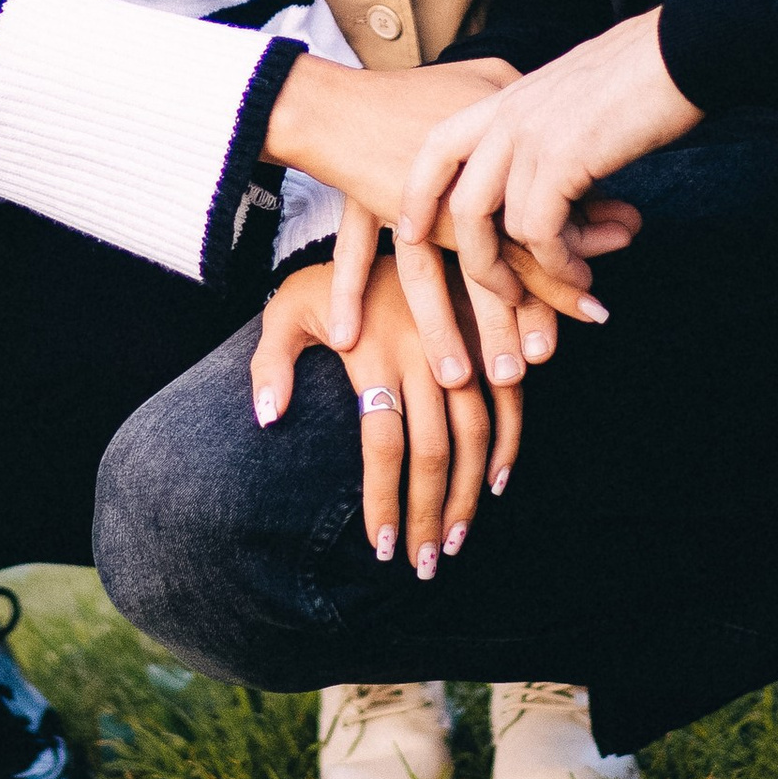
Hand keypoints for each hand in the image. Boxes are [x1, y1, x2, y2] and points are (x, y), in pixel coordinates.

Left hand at [251, 253, 518, 577]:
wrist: (386, 213)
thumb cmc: (326, 277)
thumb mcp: (285, 308)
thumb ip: (270, 363)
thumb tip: (268, 419)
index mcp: (373, 351)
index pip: (382, 442)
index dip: (384, 500)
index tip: (381, 548)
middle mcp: (422, 351)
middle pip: (432, 449)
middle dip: (430, 513)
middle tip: (425, 564)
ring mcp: (461, 343)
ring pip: (475, 433)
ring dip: (469, 493)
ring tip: (456, 541)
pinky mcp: (488, 334)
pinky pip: (508, 398)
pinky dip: (509, 443)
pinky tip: (497, 484)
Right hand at [266, 56, 636, 382]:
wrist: (342, 92)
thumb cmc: (427, 96)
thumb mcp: (503, 112)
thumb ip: (562, 172)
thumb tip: (627, 222)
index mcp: (492, 147)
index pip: (535, 219)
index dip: (562, 271)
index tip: (593, 314)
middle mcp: (449, 173)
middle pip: (482, 254)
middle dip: (507, 318)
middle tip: (529, 366)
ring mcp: (403, 186)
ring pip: (423, 267)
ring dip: (442, 325)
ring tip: (461, 377)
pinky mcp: (361, 196)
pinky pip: (354, 249)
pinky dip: (348, 290)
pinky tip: (347, 339)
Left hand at [397, 11, 698, 315]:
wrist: (683, 49)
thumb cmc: (643, 71)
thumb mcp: (575, 95)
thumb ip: (550, 127)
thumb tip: (554, 167)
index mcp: (507, 96)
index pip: (438, 146)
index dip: (419, 193)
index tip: (410, 231)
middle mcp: (508, 115)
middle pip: (459, 200)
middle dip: (473, 258)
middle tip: (501, 294)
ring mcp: (530, 135)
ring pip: (497, 225)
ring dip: (526, 270)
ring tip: (559, 290)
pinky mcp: (561, 158)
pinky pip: (539, 232)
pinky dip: (559, 263)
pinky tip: (582, 274)